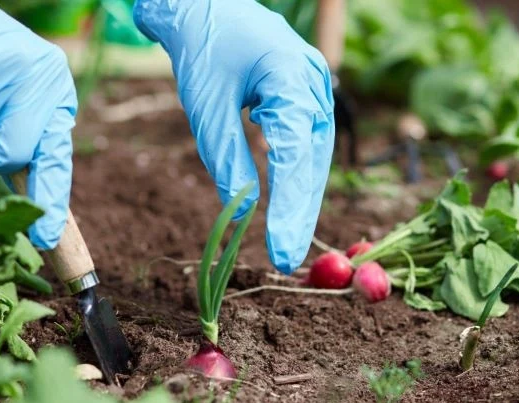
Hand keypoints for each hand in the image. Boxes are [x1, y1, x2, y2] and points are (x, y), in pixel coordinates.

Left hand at [134, 0, 334, 273]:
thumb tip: (243, 213)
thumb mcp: (205, 106)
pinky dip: (297, 180)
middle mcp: (314, 84)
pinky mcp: (307, 100)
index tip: (280, 250)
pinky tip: (288, 211)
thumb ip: (226, 158)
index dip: (289, 208)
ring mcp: (316, 91)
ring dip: (301, 202)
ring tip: (287, 245)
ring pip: (314, 158)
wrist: (208, 6)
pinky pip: (307, 148)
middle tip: (287, 260)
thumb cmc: (203, 47)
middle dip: (299, 213)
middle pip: (313, 161)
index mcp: (291, 76)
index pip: (295, 154)